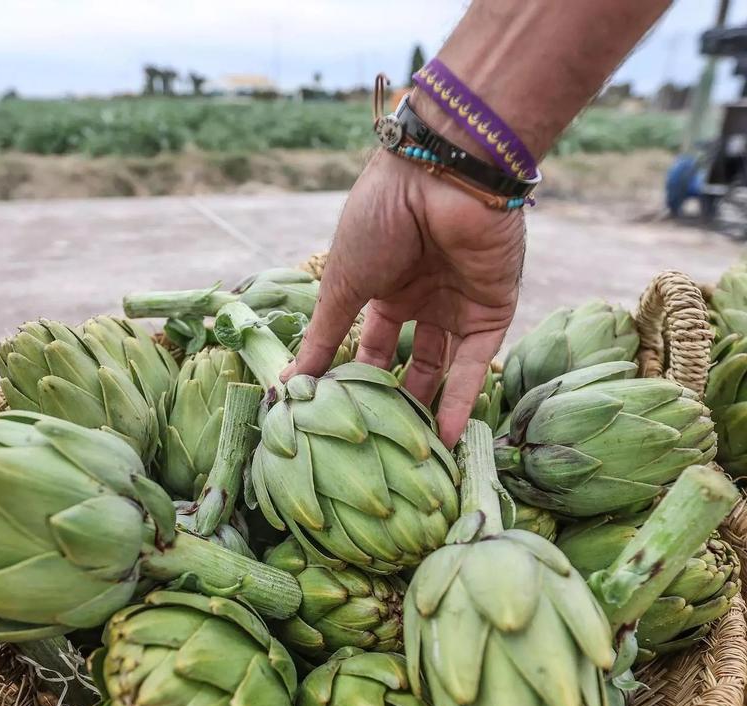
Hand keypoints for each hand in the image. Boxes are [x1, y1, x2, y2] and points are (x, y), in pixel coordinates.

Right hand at [284, 150, 524, 445]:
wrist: (441, 175)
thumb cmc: (379, 219)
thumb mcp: (342, 285)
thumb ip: (323, 339)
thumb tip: (287, 386)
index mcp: (381, 283)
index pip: (368, 342)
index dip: (354, 377)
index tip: (337, 417)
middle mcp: (421, 295)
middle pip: (408, 359)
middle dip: (394, 397)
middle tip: (378, 443)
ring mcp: (458, 303)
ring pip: (444, 366)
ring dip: (431, 406)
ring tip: (414, 454)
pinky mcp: (493, 309)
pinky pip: (477, 362)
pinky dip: (464, 397)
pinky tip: (447, 435)